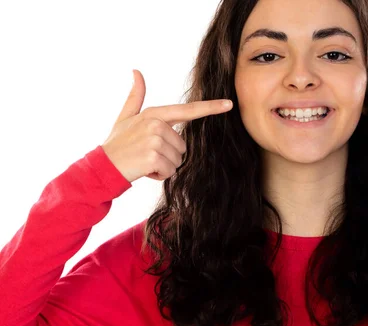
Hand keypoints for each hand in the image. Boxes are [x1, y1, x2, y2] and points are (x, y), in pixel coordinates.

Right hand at [102, 69, 232, 182]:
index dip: (211, 107)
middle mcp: (157, 124)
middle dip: (168, 155)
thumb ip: (135, 96)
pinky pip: (170, 170)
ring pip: (178, 160)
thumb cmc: (117, 143)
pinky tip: (144, 170)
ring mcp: (155, 140)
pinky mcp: (153, 157)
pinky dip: (159, 175)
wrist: (102, 167)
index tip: (229, 104)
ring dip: (164, 166)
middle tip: (147, 154)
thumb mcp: (125, 117)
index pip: (188, 111)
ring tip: (144, 161)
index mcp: (155, 114)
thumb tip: (136, 71)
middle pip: (183, 146)